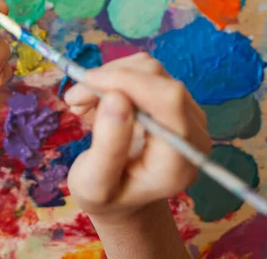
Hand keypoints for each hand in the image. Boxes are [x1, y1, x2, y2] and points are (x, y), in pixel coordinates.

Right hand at [64, 53, 211, 218]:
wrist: (125, 198)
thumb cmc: (108, 195)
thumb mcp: (94, 184)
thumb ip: (108, 147)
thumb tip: (116, 97)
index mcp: (179, 161)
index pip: (168, 101)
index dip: (128, 82)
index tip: (85, 83)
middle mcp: (193, 133)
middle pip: (158, 79)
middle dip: (110, 78)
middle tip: (73, 99)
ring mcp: (188, 114)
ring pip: (149, 70)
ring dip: (109, 77)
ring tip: (81, 104)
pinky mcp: (175, 101)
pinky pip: (145, 73)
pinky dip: (115, 78)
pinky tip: (97, 100)